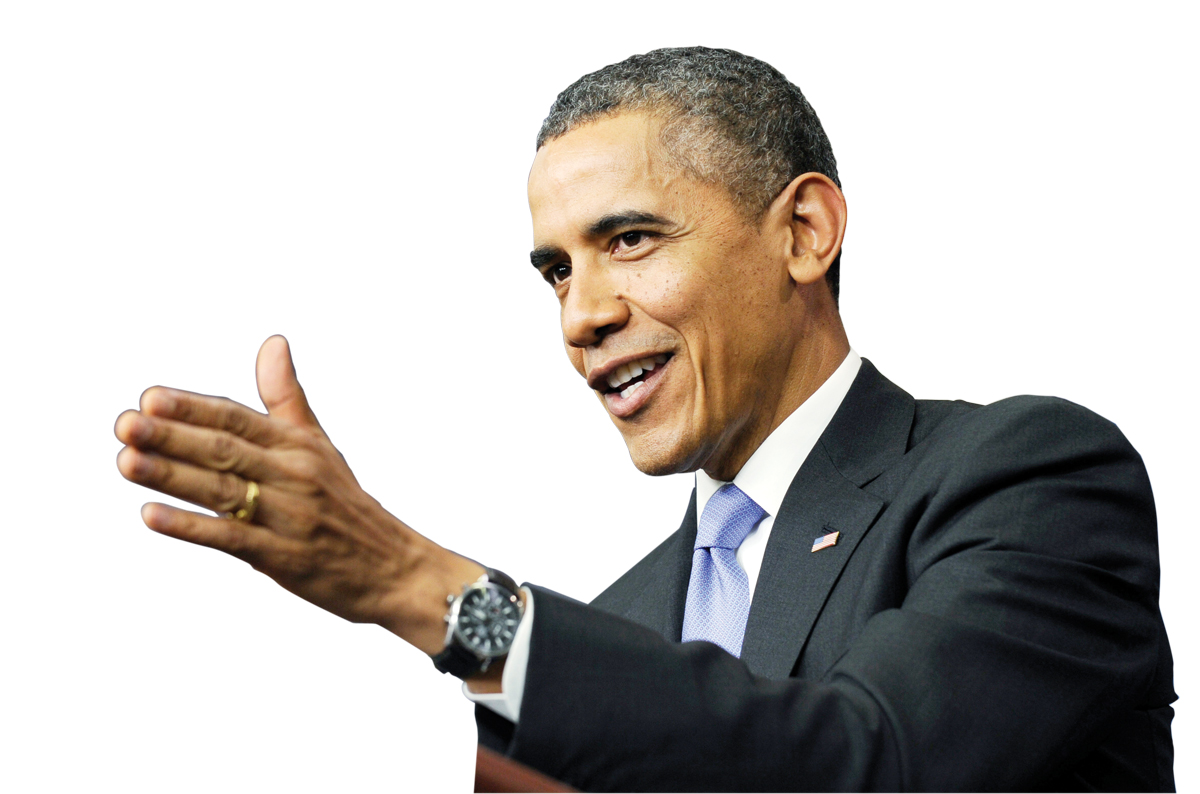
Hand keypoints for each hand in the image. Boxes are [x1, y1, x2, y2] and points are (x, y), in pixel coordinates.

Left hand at [115, 335, 483, 654]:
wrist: (394, 567)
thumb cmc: (346, 505)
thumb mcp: (320, 445)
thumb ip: (286, 397)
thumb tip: (272, 342)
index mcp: (299, 445)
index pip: (239, 419)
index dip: (194, 408)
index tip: (150, 397)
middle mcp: (295, 475)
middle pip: (226, 450)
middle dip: (171, 437)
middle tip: (125, 424)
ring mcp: (290, 517)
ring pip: (223, 491)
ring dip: (172, 476)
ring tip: (126, 461)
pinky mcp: (285, 558)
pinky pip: (232, 538)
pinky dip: (191, 526)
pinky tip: (152, 515)